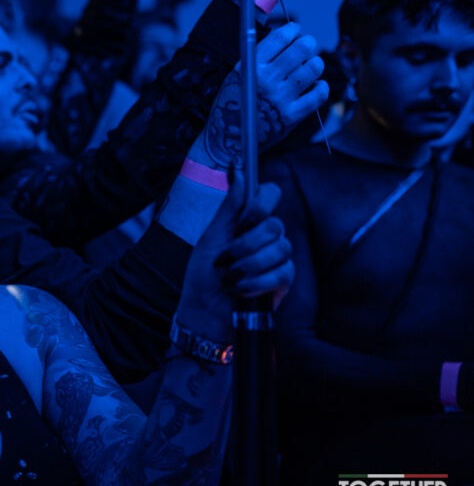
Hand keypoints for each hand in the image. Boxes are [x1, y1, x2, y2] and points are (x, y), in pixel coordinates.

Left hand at [176, 176, 293, 341]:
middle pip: (274, 225)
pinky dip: (256, 282)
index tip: (246, 216)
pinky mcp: (283, 280)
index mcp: (247, 222)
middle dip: (246, 243)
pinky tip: (240, 289)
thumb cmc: (203, 275)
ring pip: (280, 249)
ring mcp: (277, 258)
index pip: (269, 195)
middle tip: (226, 257)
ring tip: (229, 277)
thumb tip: (239, 174)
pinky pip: (281, 272)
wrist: (205, 310)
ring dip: (248, 265)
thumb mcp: (210, 238)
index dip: (262, 202)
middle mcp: (265, 237)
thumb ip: (227, 209)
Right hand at [191, 22, 328, 169]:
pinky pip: (319, 94)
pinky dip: (321, 86)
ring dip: (315, 63)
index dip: (292, 30)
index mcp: (250, 68)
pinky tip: (314, 85)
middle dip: (308, 43)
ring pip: (313, 68)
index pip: (279, 38)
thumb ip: (258, 57)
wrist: (229, 139)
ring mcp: (281, 98)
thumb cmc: (234, 104)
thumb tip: (285, 38)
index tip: (296, 30)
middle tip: (307, 45)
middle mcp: (266, 81)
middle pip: (301, 49)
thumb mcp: (237, 75)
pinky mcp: (292, 115)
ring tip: (310, 66)